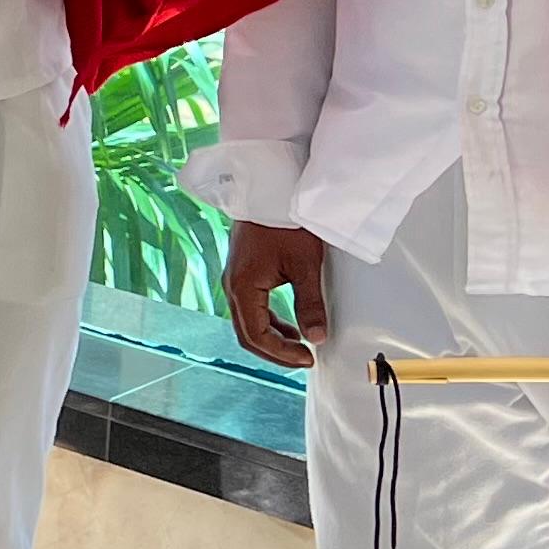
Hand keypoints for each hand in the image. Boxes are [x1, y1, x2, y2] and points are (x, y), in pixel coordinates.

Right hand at [225, 219, 329, 369]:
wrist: (269, 189)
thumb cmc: (285, 222)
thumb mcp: (304, 265)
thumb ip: (309, 305)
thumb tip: (316, 337)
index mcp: (243, 287)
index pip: (256, 335)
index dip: (281, 353)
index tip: (307, 358)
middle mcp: (232, 286)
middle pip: (247, 334)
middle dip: (275, 352)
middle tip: (304, 359)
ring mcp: (234, 279)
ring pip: (247, 322)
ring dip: (271, 338)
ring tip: (299, 345)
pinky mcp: (241, 273)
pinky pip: (250, 308)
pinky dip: (268, 322)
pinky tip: (288, 325)